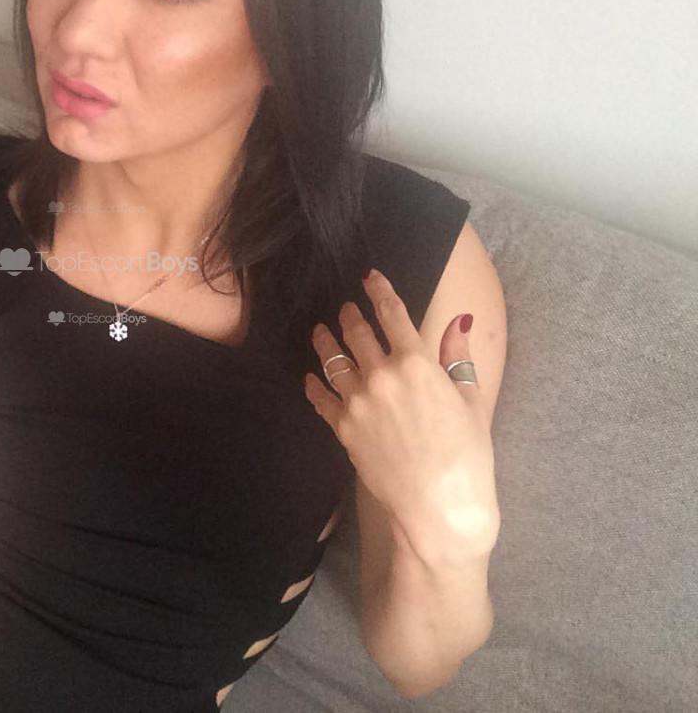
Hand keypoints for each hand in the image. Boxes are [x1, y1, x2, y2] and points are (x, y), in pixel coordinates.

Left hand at [303, 270, 499, 561]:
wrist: (439, 506)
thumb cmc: (467, 456)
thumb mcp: (472, 401)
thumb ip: (458, 357)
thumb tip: (459, 320)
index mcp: (417, 363)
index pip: (392, 315)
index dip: (379, 292)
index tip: (370, 277)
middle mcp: (382, 376)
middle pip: (357, 334)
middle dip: (349, 316)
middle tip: (344, 308)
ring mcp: (358, 402)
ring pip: (333, 361)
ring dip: (325, 342)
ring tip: (319, 331)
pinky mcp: (343, 428)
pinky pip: (321, 399)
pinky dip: (314, 384)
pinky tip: (311, 377)